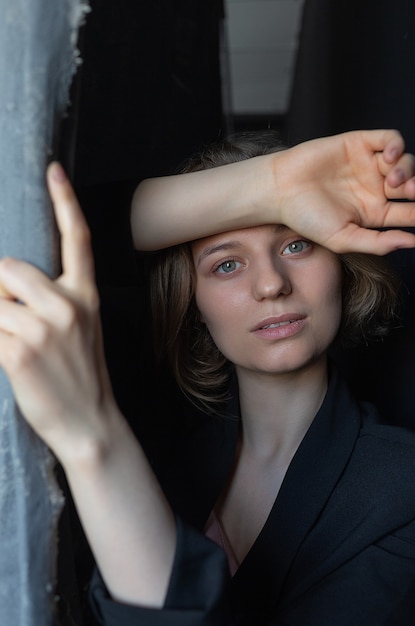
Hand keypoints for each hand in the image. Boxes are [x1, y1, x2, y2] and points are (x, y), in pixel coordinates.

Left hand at [0, 163, 115, 463]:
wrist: (89, 423)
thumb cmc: (81, 376)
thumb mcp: (80, 331)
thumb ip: (53, 300)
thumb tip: (8, 279)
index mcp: (85, 297)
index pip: (77, 239)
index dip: (65, 201)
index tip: (53, 170)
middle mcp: (67, 306)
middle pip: (10, 267)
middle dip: (0, 290)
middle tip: (10, 318)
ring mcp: (43, 329)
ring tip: (14, 344)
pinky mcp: (18, 352)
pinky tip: (7, 357)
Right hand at [278, 129, 414, 253]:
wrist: (280, 190)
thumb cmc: (306, 217)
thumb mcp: (343, 239)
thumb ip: (378, 243)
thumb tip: (412, 243)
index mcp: (373, 213)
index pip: (408, 213)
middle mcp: (374, 188)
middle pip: (412, 186)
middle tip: (411, 193)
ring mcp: (368, 164)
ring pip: (405, 162)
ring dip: (407, 169)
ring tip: (393, 179)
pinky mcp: (359, 143)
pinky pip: (389, 139)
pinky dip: (397, 145)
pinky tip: (390, 157)